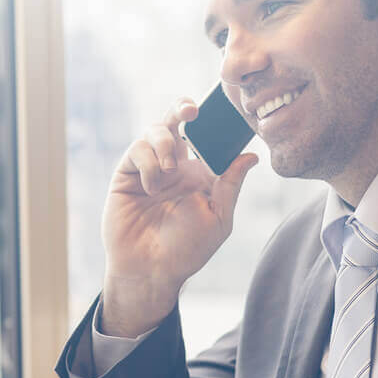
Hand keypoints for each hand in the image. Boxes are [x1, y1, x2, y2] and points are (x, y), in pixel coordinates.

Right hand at [100, 97, 259, 336]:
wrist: (150, 269)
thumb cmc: (186, 249)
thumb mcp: (218, 218)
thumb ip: (230, 184)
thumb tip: (251, 155)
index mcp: (201, 173)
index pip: (208, 137)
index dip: (215, 122)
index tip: (224, 114)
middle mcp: (176, 165)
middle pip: (178, 120)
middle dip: (184, 107)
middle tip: (192, 111)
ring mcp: (150, 167)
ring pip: (156, 129)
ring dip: (165, 143)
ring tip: (169, 169)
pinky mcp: (127, 173)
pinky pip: (137, 149)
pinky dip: (147, 163)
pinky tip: (151, 187)